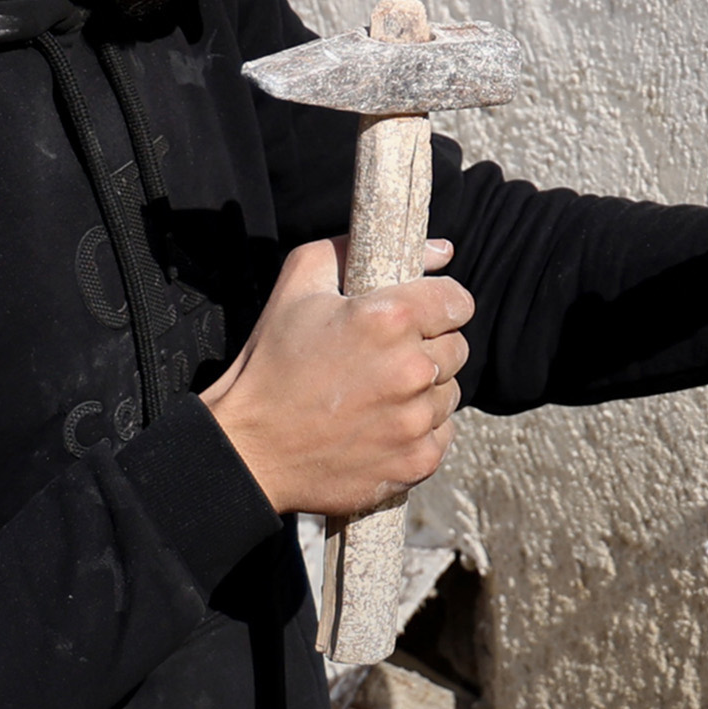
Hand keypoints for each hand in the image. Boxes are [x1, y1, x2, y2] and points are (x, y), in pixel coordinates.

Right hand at [197, 237, 471, 518]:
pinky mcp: (417, 460)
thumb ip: (358, 248)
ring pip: (450, 392)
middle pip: (457, 347)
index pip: (458, 300)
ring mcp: (416, 420)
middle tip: (384, 358)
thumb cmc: (272, 361)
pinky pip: (442, 434)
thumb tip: (440, 250)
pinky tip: (380, 426)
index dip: (438, 305)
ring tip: (377, 394)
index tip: (418, 316)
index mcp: (390, 319)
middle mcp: (412, 369)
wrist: (249, 448)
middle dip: (428, 347)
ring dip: (424, 391)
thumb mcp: (299, 283)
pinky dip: (419, 431)